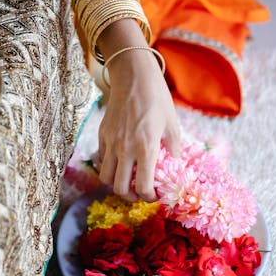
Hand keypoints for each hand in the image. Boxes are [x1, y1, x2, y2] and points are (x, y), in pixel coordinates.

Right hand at [97, 48, 179, 201]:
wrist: (133, 77)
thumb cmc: (157, 99)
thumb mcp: (173, 125)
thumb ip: (173, 150)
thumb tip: (174, 166)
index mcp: (146, 148)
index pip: (142, 187)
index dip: (149, 197)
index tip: (154, 195)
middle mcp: (125, 149)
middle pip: (119, 188)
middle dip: (130, 197)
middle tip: (139, 193)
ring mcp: (110, 142)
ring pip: (105, 177)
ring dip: (115, 183)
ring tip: (126, 180)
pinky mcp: (102, 135)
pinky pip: (101, 160)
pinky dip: (109, 167)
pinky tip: (119, 162)